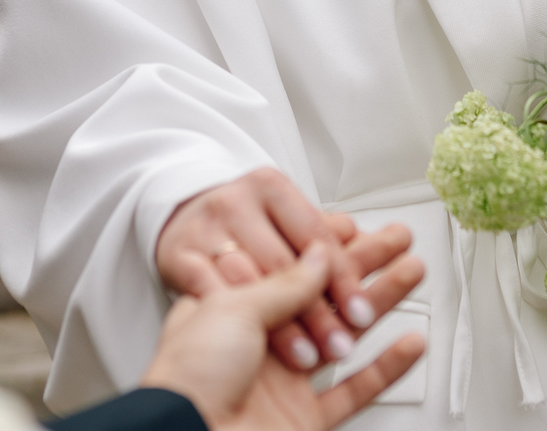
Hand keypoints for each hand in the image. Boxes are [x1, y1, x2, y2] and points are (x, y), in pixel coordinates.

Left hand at [142, 239, 426, 430]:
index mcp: (233, 308)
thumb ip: (284, 282)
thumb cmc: (187, 378)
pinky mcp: (304, 418)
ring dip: (380, 301)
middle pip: (322, 293)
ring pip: (344, 333)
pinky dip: (385, 368)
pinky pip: (355, 390)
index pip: (290, 265)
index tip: (358, 226)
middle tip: (396, 240)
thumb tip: (319, 253)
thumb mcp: (233, 308)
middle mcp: (259, 342)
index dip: (325, 244)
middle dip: (363, 264)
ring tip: (411, 272)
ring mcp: (283, 380)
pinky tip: (408, 343)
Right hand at [157, 168, 368, 370]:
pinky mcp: (176, 255)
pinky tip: (255, 345)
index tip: (362, 312)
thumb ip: (325, 236)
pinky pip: (209, 290)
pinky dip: (237, 321)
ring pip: (249, 282)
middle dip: (318, 312)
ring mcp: (203, 228)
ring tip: (308, 357)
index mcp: (270, 188)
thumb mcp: (283, 220)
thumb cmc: (242, 225)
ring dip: (282, 327)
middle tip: (342, 345)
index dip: (343, 279)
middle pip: (285, 264)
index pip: (317, 237)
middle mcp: (236, 202)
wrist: (178, 219)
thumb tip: (370, 243)